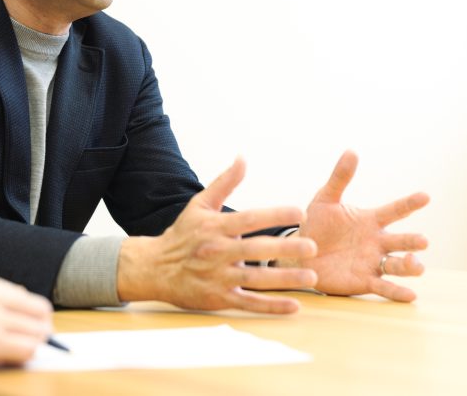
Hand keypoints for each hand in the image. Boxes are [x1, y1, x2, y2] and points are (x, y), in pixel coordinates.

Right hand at [0, 269, 52, 394]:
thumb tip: (23, 300)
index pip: (28, 297)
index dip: (35, 317)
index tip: (34, 328)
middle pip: (39, 313)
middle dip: (40, 331)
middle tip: (34, 343)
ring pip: (37, 333)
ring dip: (34, 346)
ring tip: (19, 353)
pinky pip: (26, 349)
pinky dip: (25, 357)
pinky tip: (11, 360)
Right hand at [117, 157, 317, 313]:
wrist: (154, 268)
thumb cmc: (182, 235)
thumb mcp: (199, 205)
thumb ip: (224, 183)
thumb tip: (242, 158)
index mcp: (215, 227)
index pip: (249, 219)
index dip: (275, 214)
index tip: (300, 212)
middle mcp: (217, 252)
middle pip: (256, 249)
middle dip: (286, 248)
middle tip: (313, 246)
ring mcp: (218, 277)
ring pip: (257, 279)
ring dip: (286, 279)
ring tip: (312, 276)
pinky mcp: (219, 299)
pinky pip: (249, 303)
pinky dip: (272, 307)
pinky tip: (294, 305)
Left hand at [295, 150, 429, 301]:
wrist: (301, 253)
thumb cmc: (317, 224)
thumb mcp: (325, 199)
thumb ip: (339, 178)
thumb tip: (351, 151)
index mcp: (370, 221)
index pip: (395, 210)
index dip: (409, 204)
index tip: (425, 196)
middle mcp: (377, 242)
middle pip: (401, 241)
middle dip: (412, 241)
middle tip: (421, 241)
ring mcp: (373, 262)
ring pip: (398, 266)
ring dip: (409, 266)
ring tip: (414, 265)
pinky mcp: (365, 281)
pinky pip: (384, 287)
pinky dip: (397, 292)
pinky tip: (410, 295)